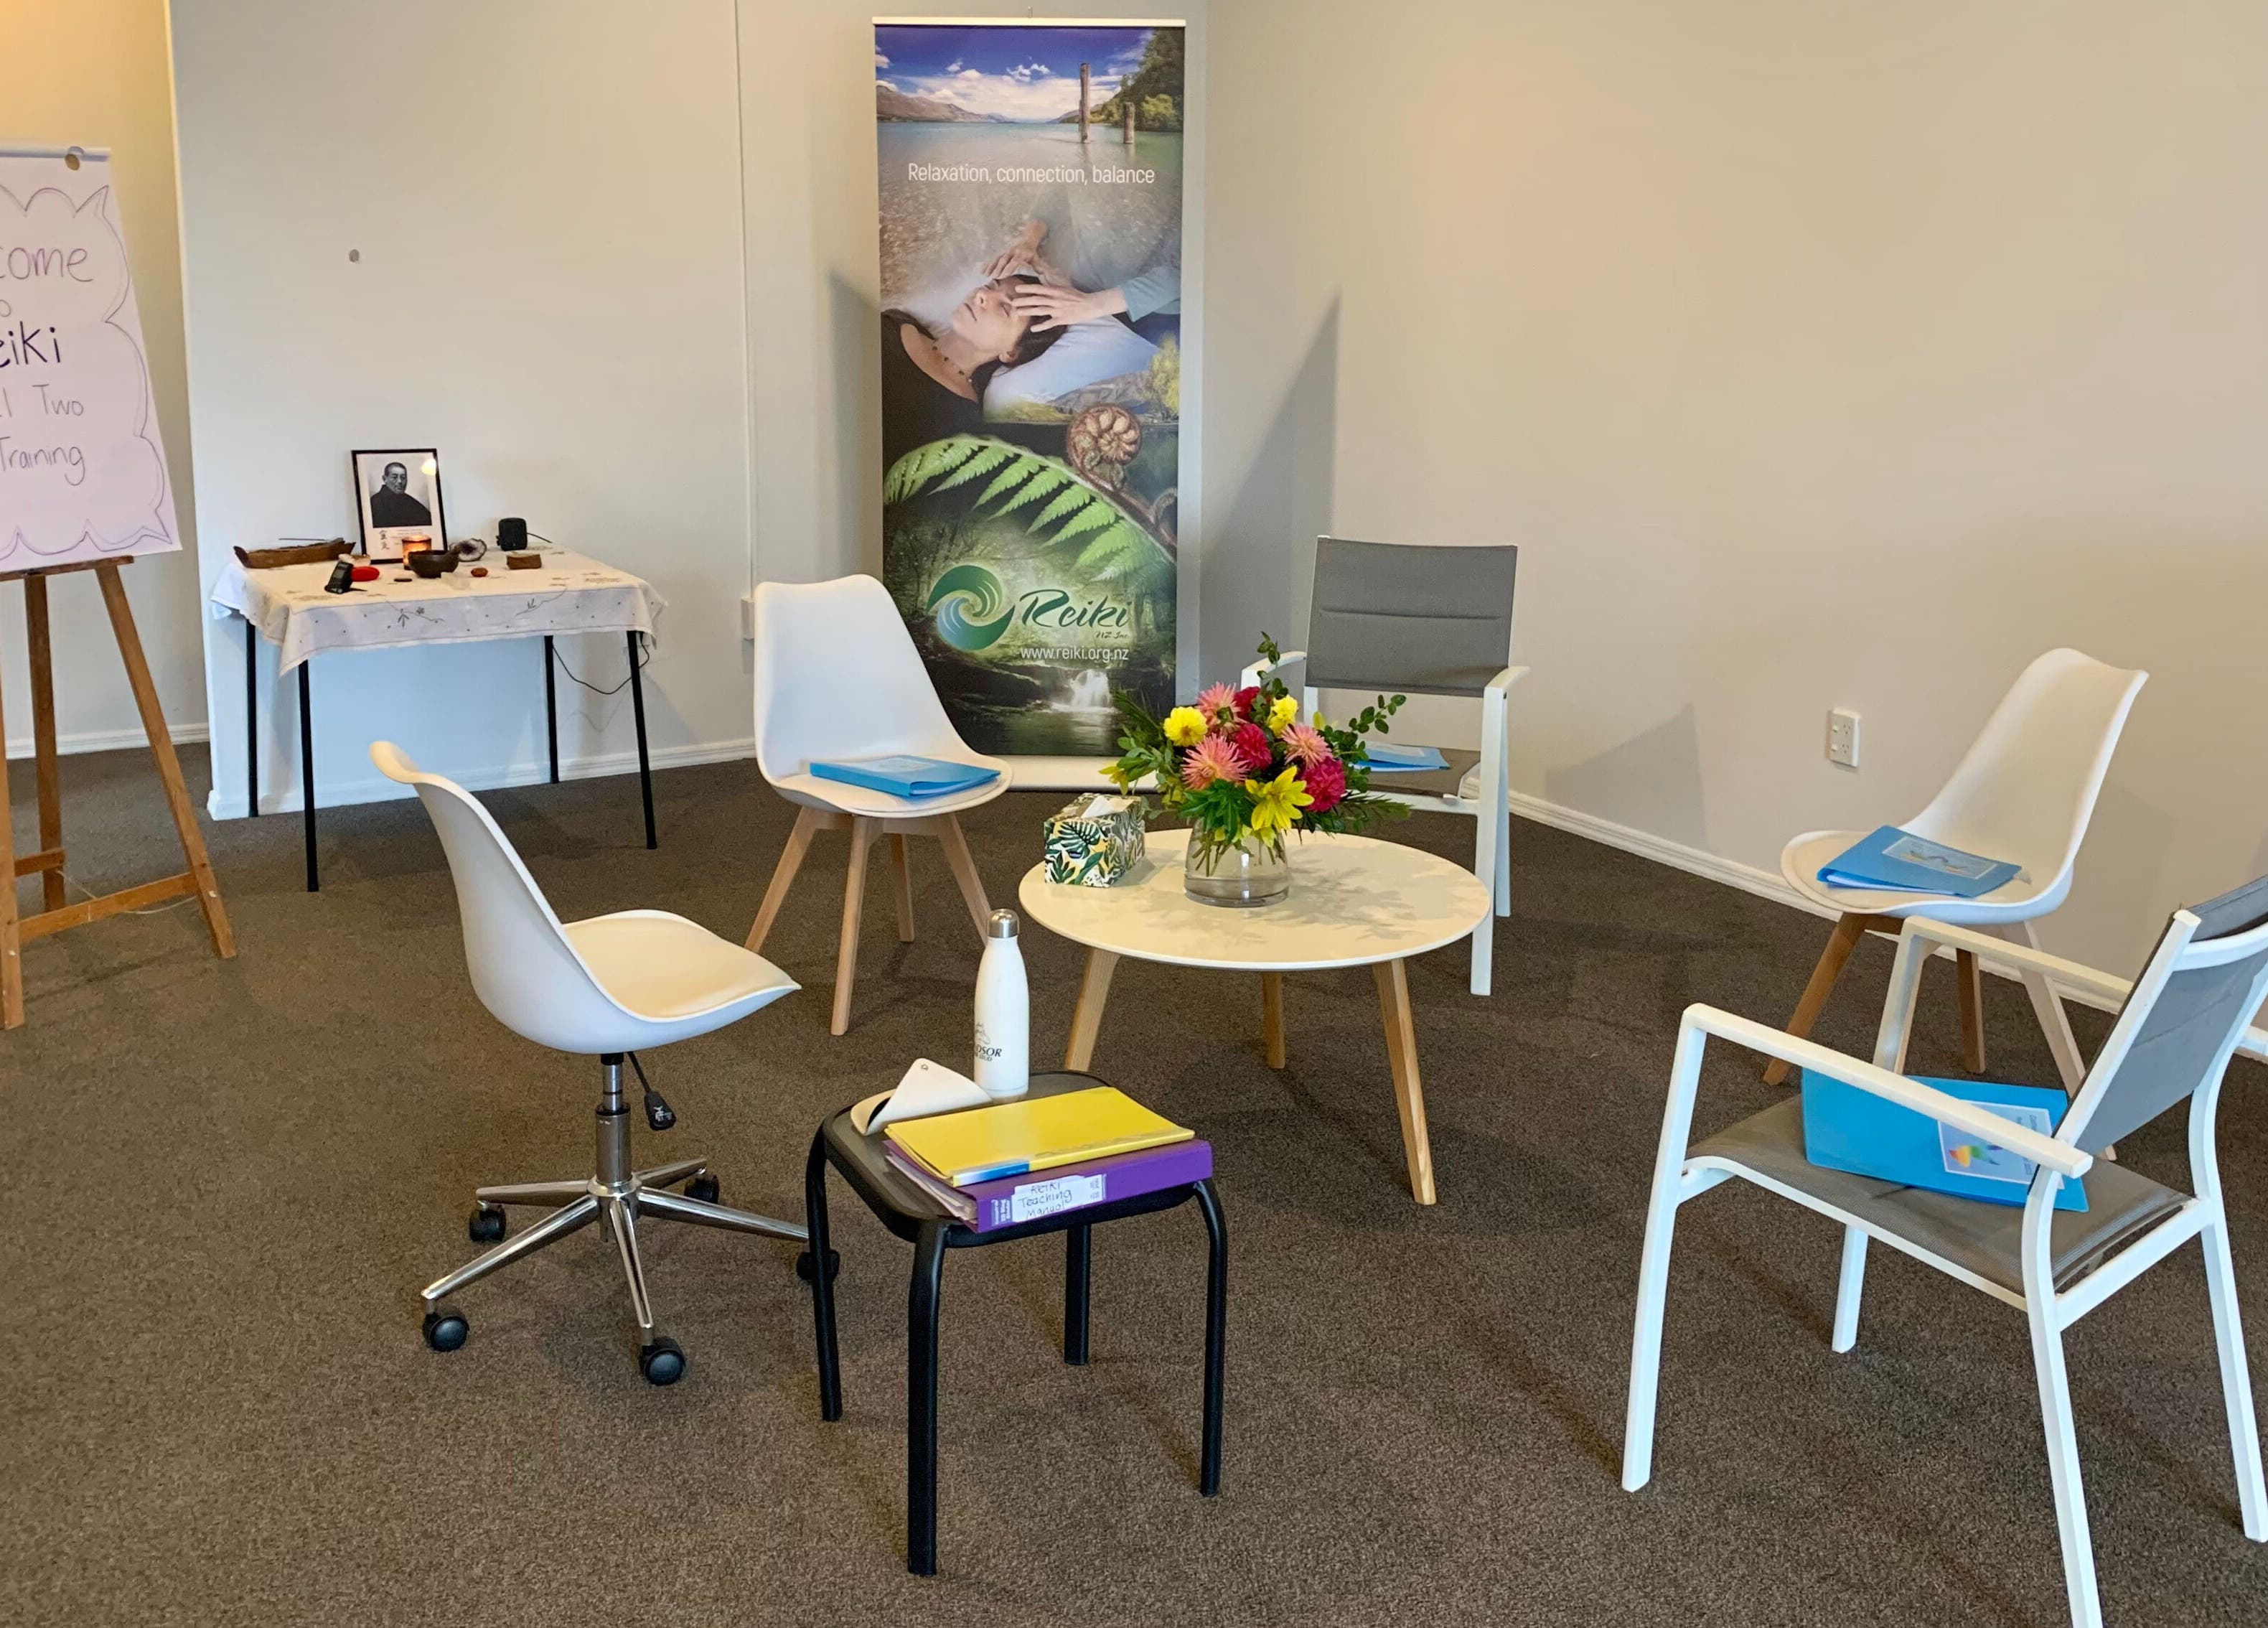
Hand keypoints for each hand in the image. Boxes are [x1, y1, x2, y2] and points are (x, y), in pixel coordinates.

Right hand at [983, 218, 1046, 278]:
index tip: (1004, 275)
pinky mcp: (1002, 253)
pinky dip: (988, 265)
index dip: (1009, 268)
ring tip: (985, 275)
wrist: (1028, 237)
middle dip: (998, 268)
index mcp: (1022, 254)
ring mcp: (1006, 252)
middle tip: (993, 277)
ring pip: (997, 259)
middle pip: (1004, 260)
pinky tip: (982, 271)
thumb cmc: (1033, 252)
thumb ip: (1040, 268)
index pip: (1014, 261)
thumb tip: (1047, 277)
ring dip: (991, 267)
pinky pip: (994, 259)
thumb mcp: (1037, 259)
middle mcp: (1013, 252)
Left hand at [1011, 283, 1127, 330]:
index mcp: (1056, 291)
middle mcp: (1055, 300)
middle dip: (1024, 300)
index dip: (1027, 289)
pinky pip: (1050, 323)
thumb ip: (1052, 283)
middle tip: (1013, 302)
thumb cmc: (1076, 295)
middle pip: (1037, 300)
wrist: (1090, 305)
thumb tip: (1042, 276)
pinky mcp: (1062, 319)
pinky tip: (1032, 328)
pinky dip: (1041, 326)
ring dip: (1028, 311)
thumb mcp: (1064, 286)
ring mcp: (1058, 310)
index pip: (1039, 288)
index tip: (1017, 289)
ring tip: (1018, 312)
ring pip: (1040, 310)